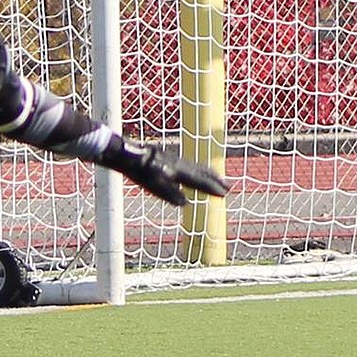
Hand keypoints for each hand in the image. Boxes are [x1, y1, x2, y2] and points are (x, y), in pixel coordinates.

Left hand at [103, 138, 229, 205]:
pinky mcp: (169, 158)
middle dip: (215, 180)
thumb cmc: (140, 172)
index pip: (200, 181)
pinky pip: (189, 164)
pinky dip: (197, 169)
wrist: (128, 154)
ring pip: (196, 167)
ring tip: (217, 178)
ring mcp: (175, 160)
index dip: (212, 188)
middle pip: (202, 172)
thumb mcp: (154, 186)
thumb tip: (185, 203)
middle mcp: (180, 164)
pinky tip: (194, 172)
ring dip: (208, 174)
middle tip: (229, 187)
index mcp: (179, 171)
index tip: (225, 193)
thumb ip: (170, 194)